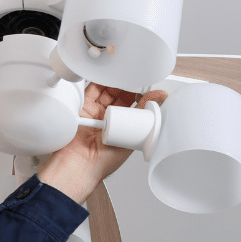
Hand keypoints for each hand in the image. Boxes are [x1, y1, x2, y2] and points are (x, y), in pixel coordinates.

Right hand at [38, 84, 167, 203]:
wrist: (81, 165)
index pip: (132, 106)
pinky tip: (109, 76)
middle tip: (137, 79)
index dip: (140, 95)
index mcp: (121, 127)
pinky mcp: (83, 107)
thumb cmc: (103, 162)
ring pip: (107, 90)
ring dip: (116, 82)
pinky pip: (92, 89)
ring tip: (126, 76)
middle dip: (128, 86)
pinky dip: (101, 80)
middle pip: (119, 95)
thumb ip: (142, 117)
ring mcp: (95, 112)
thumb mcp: (129, 139)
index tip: (149, 87)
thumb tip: (158, 99)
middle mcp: (108, 119)